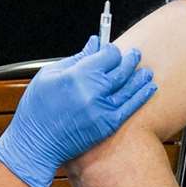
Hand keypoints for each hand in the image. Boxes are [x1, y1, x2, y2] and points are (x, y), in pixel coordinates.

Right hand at [0, 38, 154, 186]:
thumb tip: (94, 43)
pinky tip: (149, 87)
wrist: (36, 143)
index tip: (112, 50)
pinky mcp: (108, 124)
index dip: (112, 51)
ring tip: (147, 71)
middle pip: (121, 69)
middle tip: (135, 55)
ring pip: (129, 87)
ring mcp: (102, 109)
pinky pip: (130, 107)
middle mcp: (93, 91)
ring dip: (140, 76)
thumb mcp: (49, 76)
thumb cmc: (37, 109)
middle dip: (130, 60)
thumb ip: (76, 58)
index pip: (107, 55)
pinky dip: (142, 95)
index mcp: (77, 75)